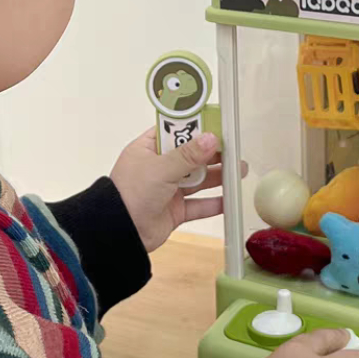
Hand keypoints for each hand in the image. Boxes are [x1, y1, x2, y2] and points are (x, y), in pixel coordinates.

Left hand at [110, 128, 238, 251]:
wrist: (118, 234)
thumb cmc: (133, 192)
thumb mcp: (161, 168)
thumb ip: (189, 155)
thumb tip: (212, 138)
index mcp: (149, 149)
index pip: (175, 132)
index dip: (196, 128)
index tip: (217, 124)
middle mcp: (159, 167)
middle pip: (191, 156)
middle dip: (213, 153)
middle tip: (235, 149)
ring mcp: (168, 189)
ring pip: (198, 180)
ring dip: (219, 176)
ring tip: (240, 170)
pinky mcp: (175, 210)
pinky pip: (199, 205)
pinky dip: (214, 203)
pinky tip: (230, 199)